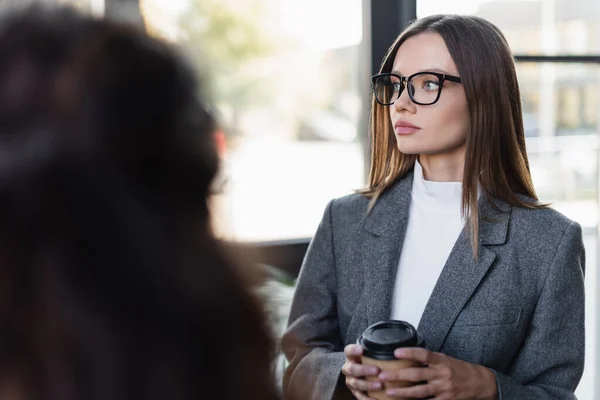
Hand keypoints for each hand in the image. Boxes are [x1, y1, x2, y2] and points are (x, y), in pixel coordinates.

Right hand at [342, 344, 381, 399]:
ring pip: (355, 383)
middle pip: (351, 369)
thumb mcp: (370, 354)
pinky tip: (375, 399)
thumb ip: (377, 351)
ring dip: (367, 385)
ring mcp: (351, 381)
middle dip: (364, 370)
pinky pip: (359, 396)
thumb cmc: (370, 360)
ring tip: (380, 385)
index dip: (353, 350)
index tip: (361, 350)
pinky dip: (367, 399)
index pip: (348, 351)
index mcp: (351, 357)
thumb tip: (395, 347)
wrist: (364, 371)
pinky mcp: (355, 392)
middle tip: (377, 370)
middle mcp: (348, 368)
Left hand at [378, 347, 497, 399]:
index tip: (396, 352)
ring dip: (403, 392)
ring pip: (419, 392)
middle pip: (416, 374)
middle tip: (382, 375)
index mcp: (441, 361)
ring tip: (389, 391)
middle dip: (398, 376)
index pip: (424, 355)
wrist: (480, 383)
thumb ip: (429, 359)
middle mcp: (442, 374)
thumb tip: (409, 355)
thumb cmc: (460, 369)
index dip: (410, 353)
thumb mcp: (446, 359)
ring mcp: (443, 389)